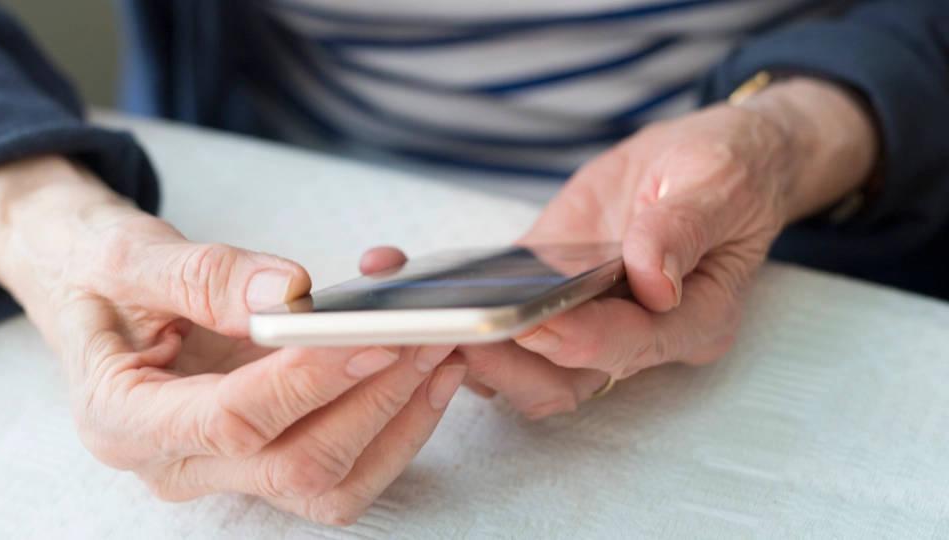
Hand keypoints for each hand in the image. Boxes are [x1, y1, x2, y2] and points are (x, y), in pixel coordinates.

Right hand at [0, 156, 465, 524]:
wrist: (92, 289)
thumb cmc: (101, 273)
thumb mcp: (131, 258)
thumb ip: (204, 276)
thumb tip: (290, 294)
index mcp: (124, 420)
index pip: (231, 421)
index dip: (309, 382)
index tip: (371, 336)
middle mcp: (176, 463)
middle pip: (294, 466)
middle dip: (372, 403)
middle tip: (426, 338)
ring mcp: (224, 470)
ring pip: (328, 486)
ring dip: (397, 425)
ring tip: (442, 356)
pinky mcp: (263, 456)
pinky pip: (340, 470)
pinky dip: (393, 431)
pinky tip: (426, 378)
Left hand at [396, 78, 876, 416]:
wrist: (703, 161)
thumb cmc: (726, 172)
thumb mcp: (717, 181)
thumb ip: (685, 227)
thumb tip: (652, 278)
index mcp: (691, 321)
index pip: (631, 348)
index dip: (581, 342)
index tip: (534, 326)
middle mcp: (634, 334)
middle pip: (561, 381)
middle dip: (504, 366)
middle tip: (450, 335)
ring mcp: (583, 318)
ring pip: (516, 362)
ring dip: (463, 346)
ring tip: (407, 315)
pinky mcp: (542, 289)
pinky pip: (493, 310)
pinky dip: (448, 304)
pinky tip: (393, 273)